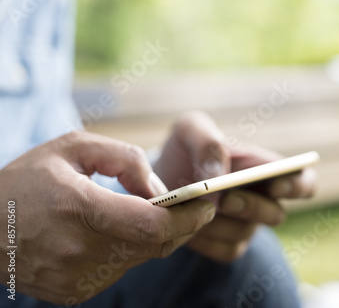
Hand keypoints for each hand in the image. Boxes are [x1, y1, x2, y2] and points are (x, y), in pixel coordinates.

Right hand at [0, 131, 215, 304]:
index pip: (152, 225)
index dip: (188, 217)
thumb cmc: (27, 179)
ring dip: (157, 237)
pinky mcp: (74, 293)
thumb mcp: (74, 147)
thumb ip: (126, 159)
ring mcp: (76, 278)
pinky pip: (120, 270)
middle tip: (197, 208)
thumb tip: (160, 192)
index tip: (208, 204)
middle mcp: (78, 251)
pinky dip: (132, 250)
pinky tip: (125, 232)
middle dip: (183, 226)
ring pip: (141, 258)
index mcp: (79, 209)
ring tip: (162, 214)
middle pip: (155, 245)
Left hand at [154, 112, 315, 261]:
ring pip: (246, 233)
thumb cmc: (185, 151)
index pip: (305, 181)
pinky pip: (227, 249)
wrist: (159, 180)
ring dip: (219, 222)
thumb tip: (218, 175)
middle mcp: (264, 200)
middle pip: (277, 214)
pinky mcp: (230, 245)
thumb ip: (208, 141)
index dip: (298, 186)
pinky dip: (206, 239)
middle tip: (225, 198)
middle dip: (252, 207)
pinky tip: (188, 221)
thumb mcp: (190, 129)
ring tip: (192, 206)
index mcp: (266, 169)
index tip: (276, 184)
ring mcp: (248, 225)